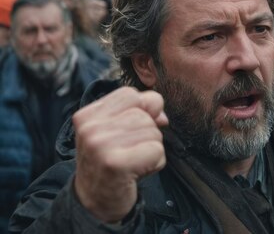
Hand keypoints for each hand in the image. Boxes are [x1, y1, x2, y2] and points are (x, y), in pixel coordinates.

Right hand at [73, 87, 168, 222]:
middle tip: (129, 152)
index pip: (130, 94)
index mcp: (87, 115)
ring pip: (153, 133)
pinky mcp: (116, 163)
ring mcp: (100, 145)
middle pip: (145, 114)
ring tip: (132, 162)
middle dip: (148, 134)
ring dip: (152, 149)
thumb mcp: (116, 131)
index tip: (132, 130)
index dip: (143, 109)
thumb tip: (162, 115)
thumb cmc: (110, 162)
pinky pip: (157, 151)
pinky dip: (155, 163)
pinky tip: (137, 172)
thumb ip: (139, 113)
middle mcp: (90, 128)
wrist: (95, 202)